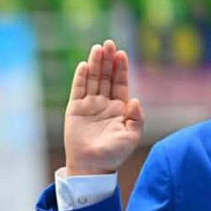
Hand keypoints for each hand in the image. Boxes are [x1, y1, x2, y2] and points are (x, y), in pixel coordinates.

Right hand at [64, 39, 143, 175]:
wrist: (91, 166)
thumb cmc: (113, 154)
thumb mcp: (131, 137)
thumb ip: (136, 118)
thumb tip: (134, 100)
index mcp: (119, 109)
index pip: (120, 83)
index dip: (121, 68)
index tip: (121, 53)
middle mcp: (104, 104)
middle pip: (106, 77)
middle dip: (107, 60)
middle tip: (108, 43)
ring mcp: (89, 106)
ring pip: (92, 80)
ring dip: (95, 64)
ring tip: (97, 48)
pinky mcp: (74, 110)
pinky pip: (77, 90)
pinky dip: (80, 78)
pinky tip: (83, 65)